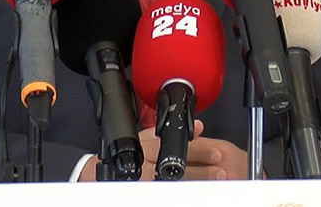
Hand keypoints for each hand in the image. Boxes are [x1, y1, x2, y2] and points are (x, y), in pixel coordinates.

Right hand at [77, 119, 249, 180]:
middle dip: (201, 170)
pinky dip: (182, 192)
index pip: (176, 147)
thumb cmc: (126, 154)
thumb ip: (170, 132)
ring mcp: (143, 180)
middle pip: (176, 167)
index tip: (217, 153)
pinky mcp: (142, 190)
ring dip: (196, 182)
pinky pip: (165, 191)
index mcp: (146, 144)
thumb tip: (197, 127)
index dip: (198, 151)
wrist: (100, 173)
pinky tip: (194, 193)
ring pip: (173, 183)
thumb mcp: (145, 136)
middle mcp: (143, 163)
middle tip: (221, 171)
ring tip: (215, 183)